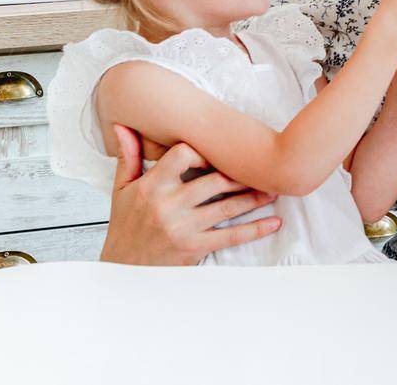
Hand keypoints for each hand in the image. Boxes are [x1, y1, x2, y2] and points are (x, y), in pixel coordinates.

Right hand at [98, 124, 280, 265]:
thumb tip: (121, 127)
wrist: (122, 270)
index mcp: (152, 186)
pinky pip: (231, 236)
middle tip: (263, 168)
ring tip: (275, 190)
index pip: (183, 155)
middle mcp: (168, 205)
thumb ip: (128, 156)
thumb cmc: (125, 225)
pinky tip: (274, 222)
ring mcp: (183, 228)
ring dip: (255, 197)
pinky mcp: (195, 248)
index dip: (203, 151)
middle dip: (241, 174)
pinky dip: (256, 229)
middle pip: (215, 181)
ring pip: (228, 207)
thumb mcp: (121, 190)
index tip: (218, 154)